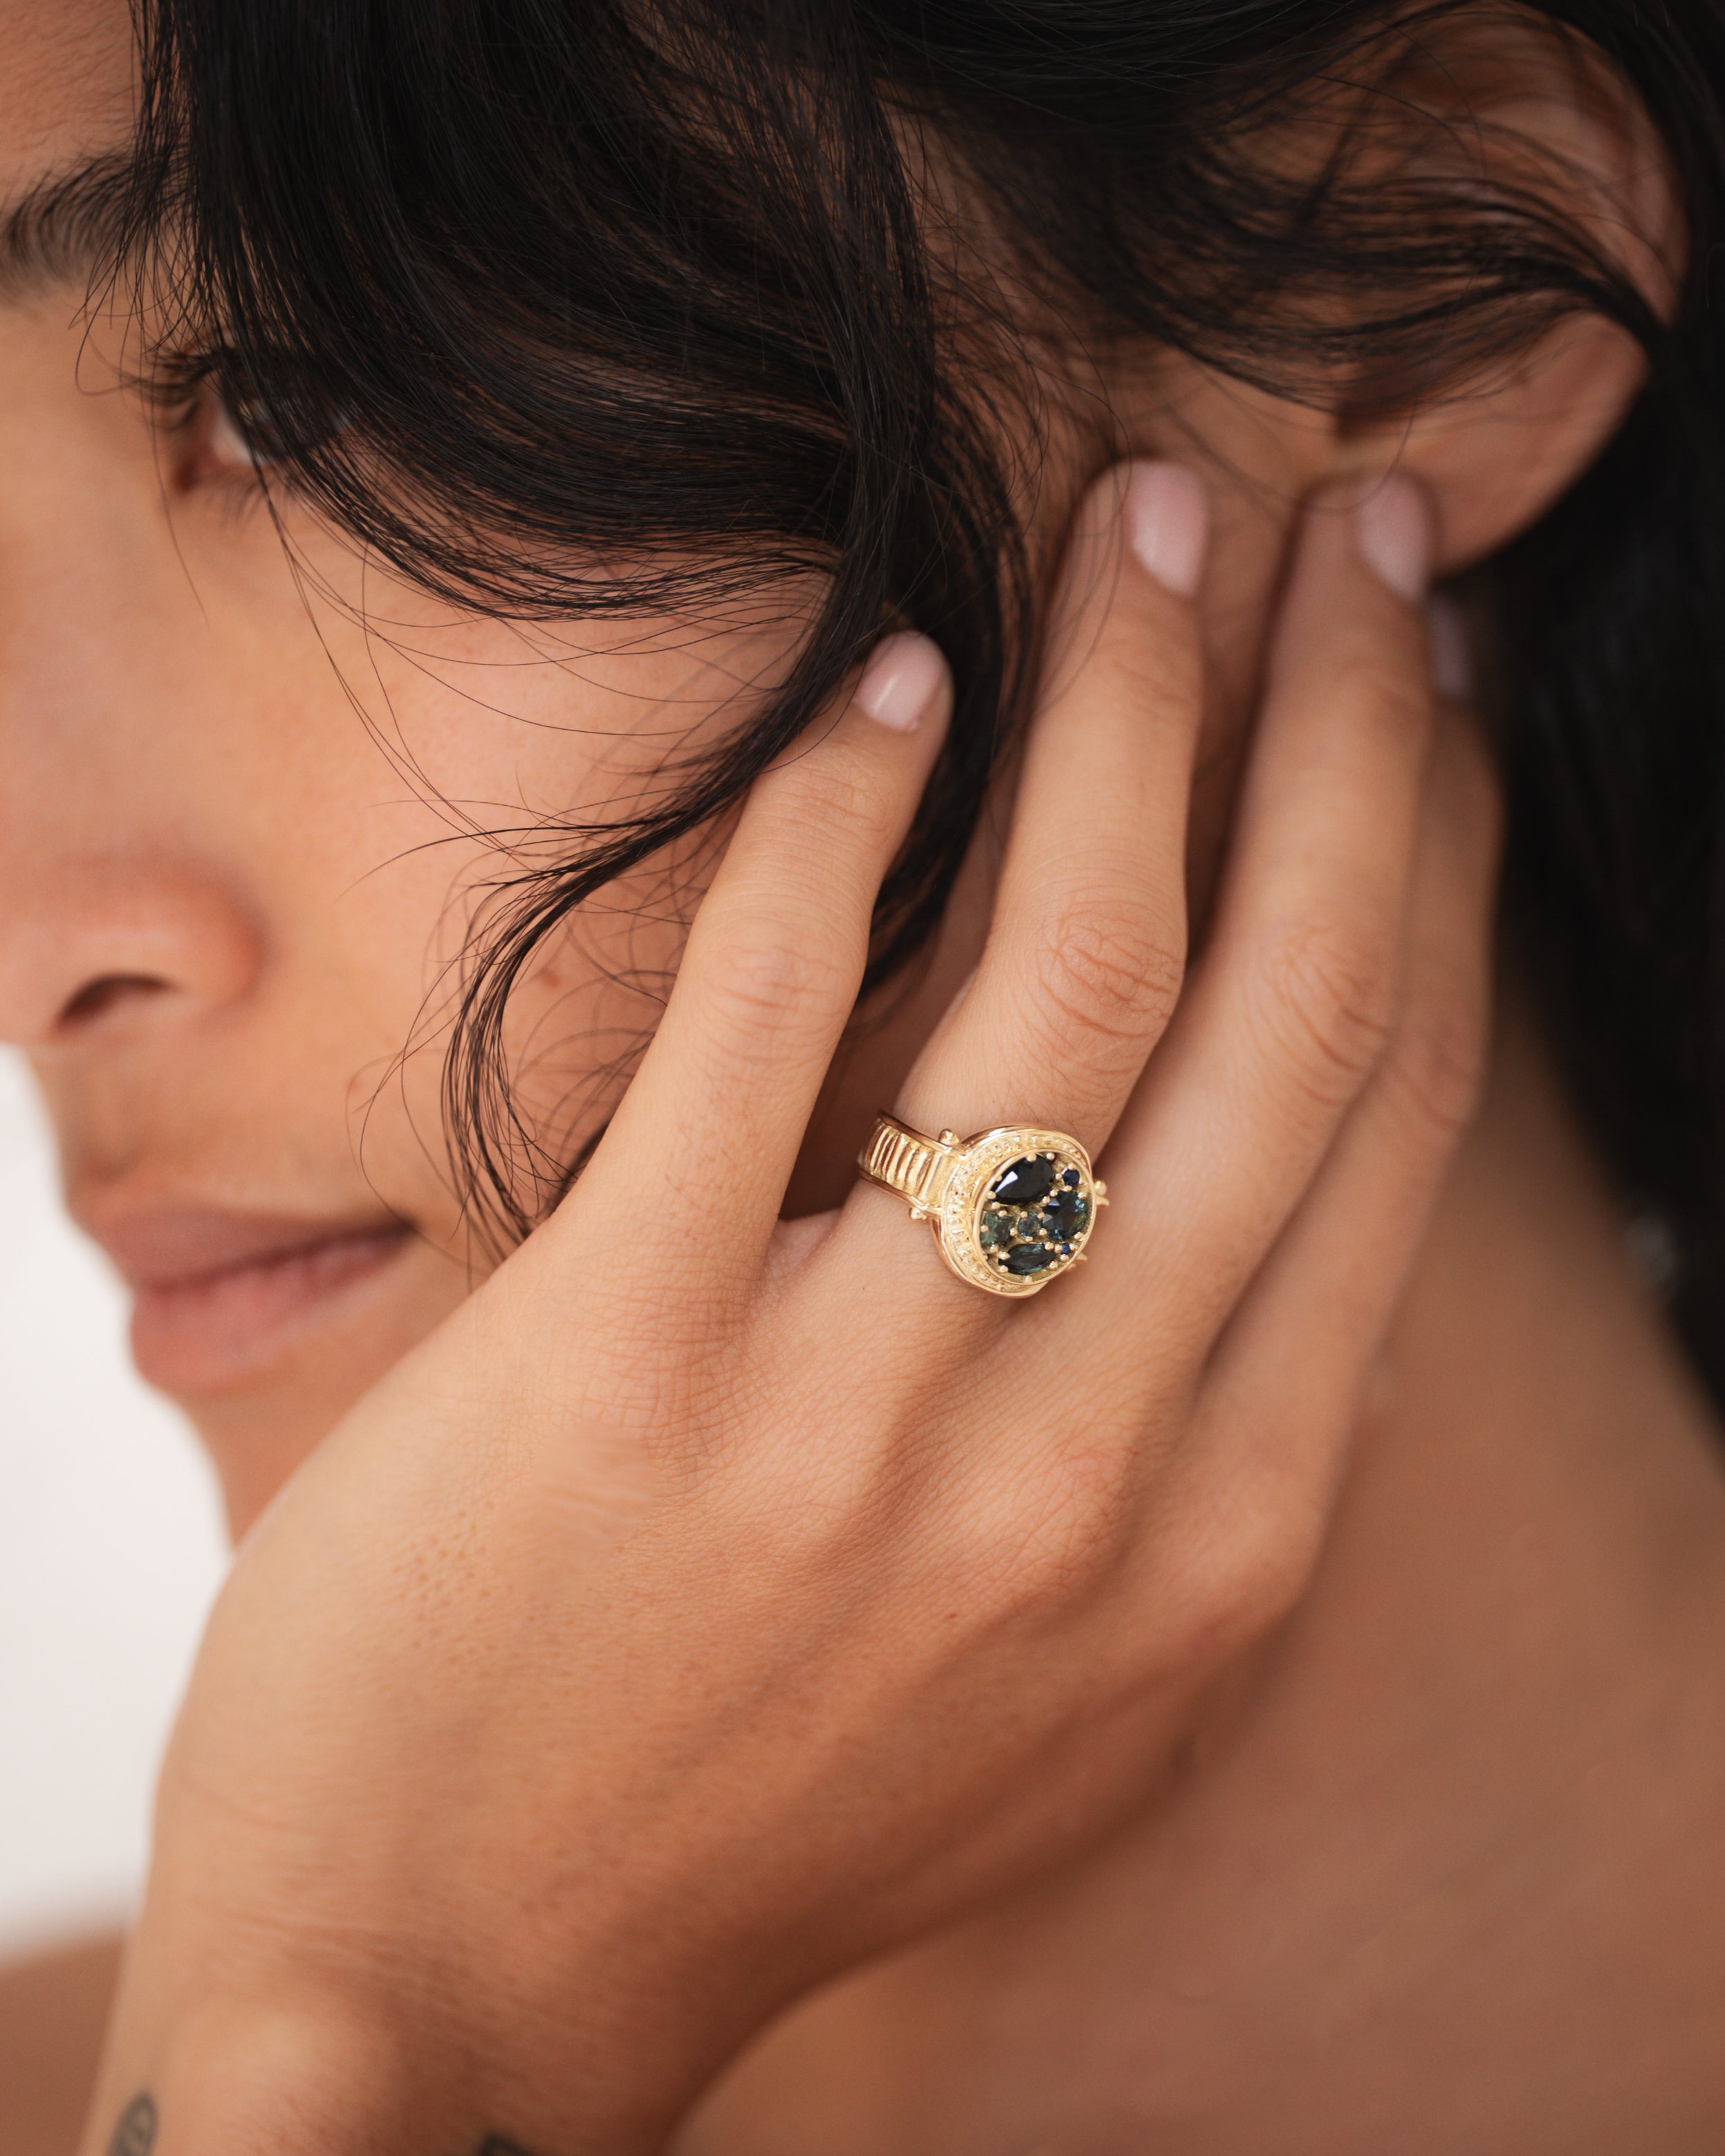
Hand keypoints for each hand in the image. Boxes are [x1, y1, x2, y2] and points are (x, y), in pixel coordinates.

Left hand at [84, 464, 1496, 2155]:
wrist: (458, 2004)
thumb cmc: (758, 1815)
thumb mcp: (1068, 1684)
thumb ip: (1189, 1452)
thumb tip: (1262, 1191)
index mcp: (1220, 1536)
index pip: (1384, 1119)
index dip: (1430, 864)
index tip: (1428, 693)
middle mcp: (1092, 1466)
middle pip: (1287, 1003)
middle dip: (1350, 725)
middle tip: (1354, 527)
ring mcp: (864, 1413)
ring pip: (1076, 964)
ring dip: (1135, 699)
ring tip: (1152, 523)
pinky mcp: (629, 1356)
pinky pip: (768, 1002)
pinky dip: (841, 805)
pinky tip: (893, 680)